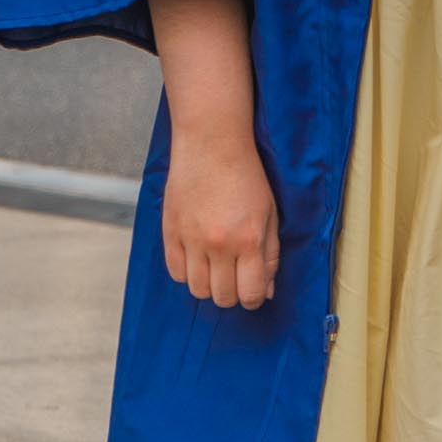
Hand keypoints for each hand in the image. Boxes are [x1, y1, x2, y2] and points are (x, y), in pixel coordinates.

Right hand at [161, 129, 280, 309]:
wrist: (212, 143)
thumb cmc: (246, 176)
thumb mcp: (270, 213)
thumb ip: (270, 254)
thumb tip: (267, 291)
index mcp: (249, 239)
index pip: (251, 294)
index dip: (254, 298)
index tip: (253, 290)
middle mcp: (219, 244)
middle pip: (223, 297)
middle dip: (233, 294)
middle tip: (235, 276)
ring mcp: (192, 239)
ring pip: (197, 290)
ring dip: (209, 285)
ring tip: (215, 266)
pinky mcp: (170, 231)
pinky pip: (176, 272)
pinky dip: (187, 272)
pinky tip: (197, 257)